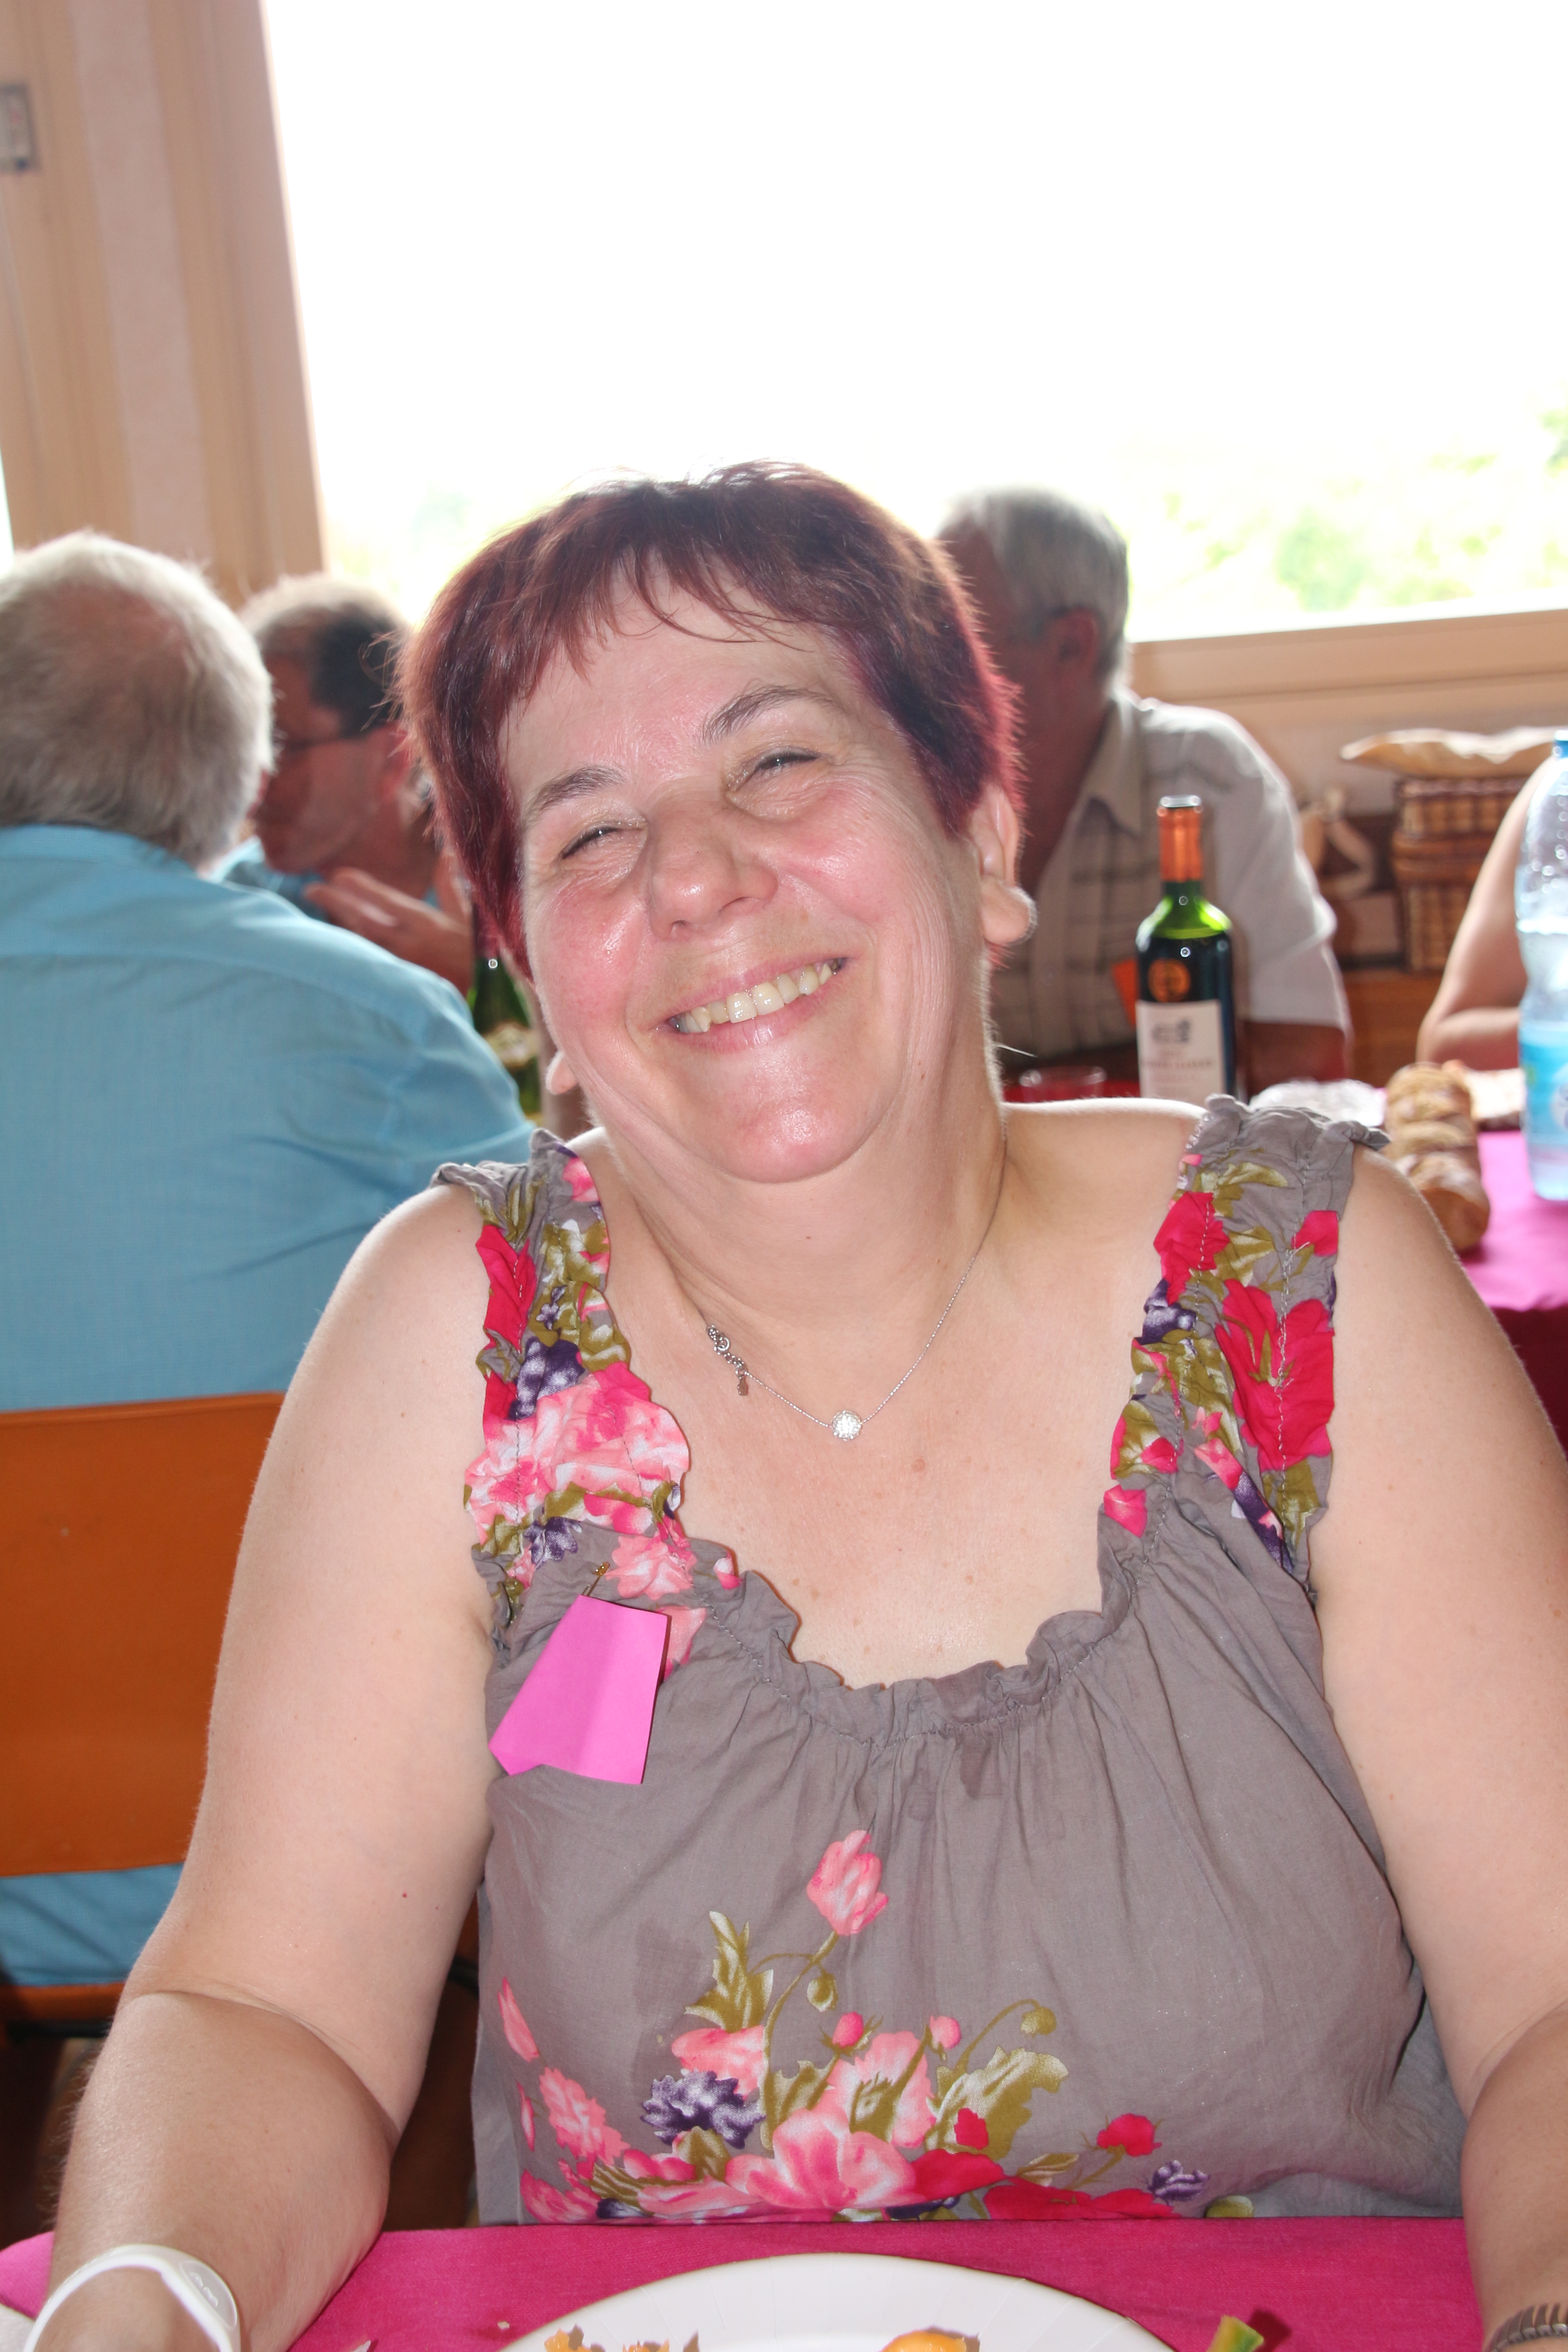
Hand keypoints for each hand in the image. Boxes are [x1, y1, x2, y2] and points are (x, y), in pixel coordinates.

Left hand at [305, 853, 473, 993]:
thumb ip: (449, 886)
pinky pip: (360, 957)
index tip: (340, 875)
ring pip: (358, 940)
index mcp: (426, 925)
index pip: (388, 902)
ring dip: (336, 921)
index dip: (362, 888)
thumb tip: (445, 853)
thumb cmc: (468, 955)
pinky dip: (345, 943)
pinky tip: (330, 932)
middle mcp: (406, 944)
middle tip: (312, 889)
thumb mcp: (464, 918)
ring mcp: (394, 964)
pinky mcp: (387, 979)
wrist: (472, 998)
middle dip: (336, 902)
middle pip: (363, 920)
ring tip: (318, 902)